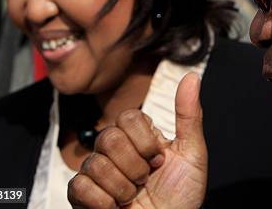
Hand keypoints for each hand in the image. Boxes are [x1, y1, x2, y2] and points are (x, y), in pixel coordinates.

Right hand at [68, 73, 207, 208]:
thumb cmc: (182, 196)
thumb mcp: (192, 154)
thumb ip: (189, 115)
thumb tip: (191, 76)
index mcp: (139, 137)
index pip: (127, 117)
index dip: (144, 141)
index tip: (159, 159)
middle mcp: (115, 151)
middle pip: (109, 138)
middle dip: (134, 166)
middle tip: (146, 180)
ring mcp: (97, 172)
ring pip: (95, 164)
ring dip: (122, 188)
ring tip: (133, 196)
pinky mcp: (82, 196)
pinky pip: (79, 187)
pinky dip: (103, 202)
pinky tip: (115, 208)